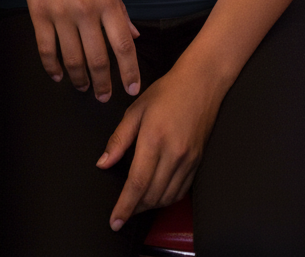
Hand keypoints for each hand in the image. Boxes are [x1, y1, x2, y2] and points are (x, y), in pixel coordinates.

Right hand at [15, 0, 140, 102]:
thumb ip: (120, 10)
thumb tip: (134, 36)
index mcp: (108, 1)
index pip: (123, 45)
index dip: (129, 71)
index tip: (132, 89)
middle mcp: (87, 10)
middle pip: (98, 59)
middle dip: (103, 84)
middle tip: (104, 97)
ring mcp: (61, 13)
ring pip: (73, 59)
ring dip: (79, 79)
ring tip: (82, 88)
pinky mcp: (39, 14)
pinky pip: (47, 50)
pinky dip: (53, 67)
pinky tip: (58, 75)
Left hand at [96, 60, 223, 230]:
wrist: (201, 84)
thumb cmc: (167, 92)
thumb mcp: (135, 109)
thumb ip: (118, 139)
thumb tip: (103, 163)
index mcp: (154, 138)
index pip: (137, 183)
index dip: (124, 206)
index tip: (115, 221)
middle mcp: (173, 153)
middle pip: (151, 195)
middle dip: (134, 208)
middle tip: (122, 211)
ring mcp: (188, 160)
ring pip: (166, 197)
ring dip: (149, 206)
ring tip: (136, 204)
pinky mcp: (197, 162)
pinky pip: (180, 191)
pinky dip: (166, 199)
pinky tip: (156, 194)